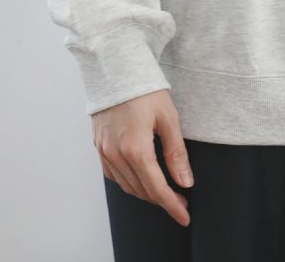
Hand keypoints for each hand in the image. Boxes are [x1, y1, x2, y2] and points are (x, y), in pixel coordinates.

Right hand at [92, 88, 194, 226]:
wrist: (115, 67)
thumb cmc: (145, 88)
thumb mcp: (168, 117)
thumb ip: (176, 153)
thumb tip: (186, 182)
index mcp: (135, 148)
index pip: (157, 188)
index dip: (172, 205)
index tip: (185, 216)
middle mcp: (116, 154)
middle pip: (142, 190)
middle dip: (163, 200)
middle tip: (181, 202)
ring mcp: (104, 151)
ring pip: (127, 185)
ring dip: (146, 193)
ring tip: (165, 193)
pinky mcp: (98, 146)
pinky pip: (113, 175)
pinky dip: (129, 182)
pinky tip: (141, 179)